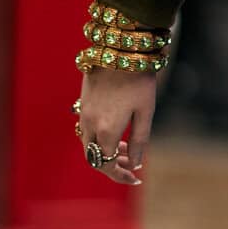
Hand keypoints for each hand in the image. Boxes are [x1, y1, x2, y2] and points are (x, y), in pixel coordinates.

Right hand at [75, 67, 158, 186]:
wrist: (120, 49)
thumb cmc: (138, 80)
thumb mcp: (145, 112)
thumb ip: (139, 141)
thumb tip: (135, 164)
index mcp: (106, 130)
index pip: (108, 164)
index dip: (121, 176)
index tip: (135, 179)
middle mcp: (90, 125)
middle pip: (94, 159)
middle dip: (112, 167)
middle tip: (132, 167)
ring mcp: (83, 114)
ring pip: (89, 146)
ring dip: (105, 153)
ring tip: (127, 150)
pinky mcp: (82, 104)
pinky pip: (86, 132)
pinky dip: (100, 140)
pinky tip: (117, 135)